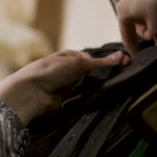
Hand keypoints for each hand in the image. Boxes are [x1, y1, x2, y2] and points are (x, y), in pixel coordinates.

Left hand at [0, 50, 129, 124]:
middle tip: (120, 78)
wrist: (31, 92)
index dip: (109, 62)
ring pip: (90, 87)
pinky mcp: (68, 100)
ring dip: (97, 89)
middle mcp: (71, 70)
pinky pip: (84, 99)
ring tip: (111, 88)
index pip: (95, 59)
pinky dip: (89, 99)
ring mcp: (69, 86)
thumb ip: (101, 63)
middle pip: (93, 74)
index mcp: (71, 56)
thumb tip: (122, 56)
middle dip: (104, 77)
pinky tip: (97, 98)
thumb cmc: (51, 71)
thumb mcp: (78, 63)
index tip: (124, 64)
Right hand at [117, 0, 156, 55]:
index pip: (126, 37)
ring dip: (155, 21)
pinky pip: (150, 3)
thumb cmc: (156, 2)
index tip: (141, 57)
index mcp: (122, 14)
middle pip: (136, 25)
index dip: (134, 49)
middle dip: (149, 32)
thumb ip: (156, 38)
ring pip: (145, 13)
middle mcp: (125, 2)